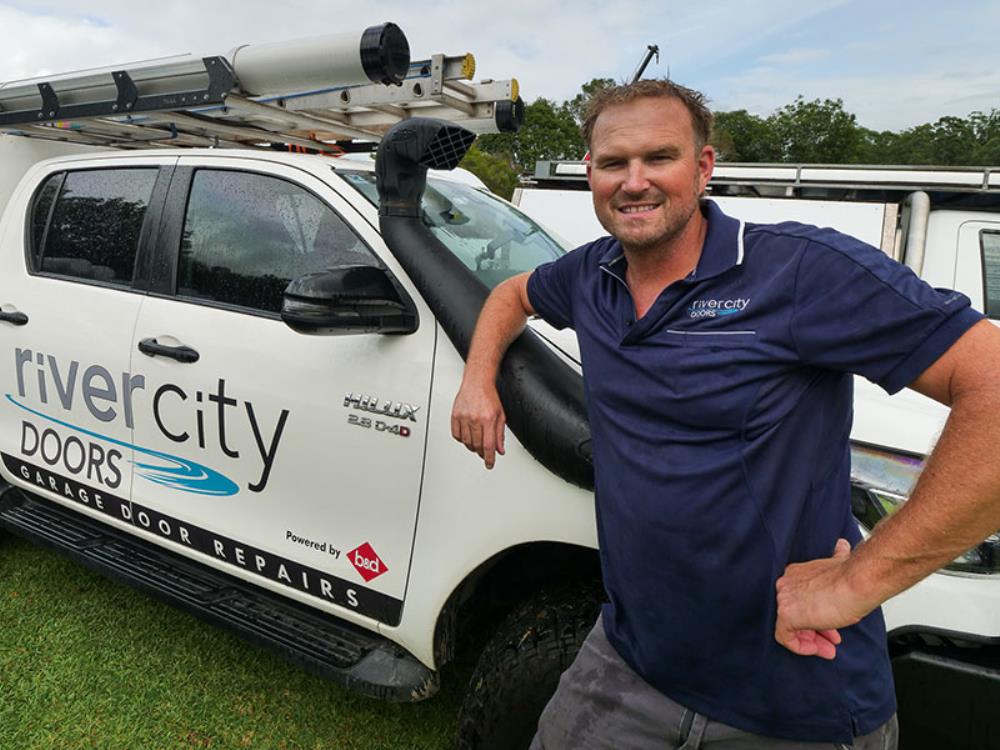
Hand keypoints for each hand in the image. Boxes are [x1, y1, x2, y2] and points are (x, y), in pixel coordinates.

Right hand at [451, 379, 505, 468]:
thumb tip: (500, 450)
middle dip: (481, 453)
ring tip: (476, 445)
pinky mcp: (455, 415)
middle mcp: (475, 419)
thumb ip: (500, 434)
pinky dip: (462, 439)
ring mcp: (464, 417)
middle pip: (476, 445)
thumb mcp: (500, 416)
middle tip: (484, 454)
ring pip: (466, 442)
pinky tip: (467, 437)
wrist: (477, 382)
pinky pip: (456, 435)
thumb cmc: (489, 397)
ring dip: (472, 447)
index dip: (489, 458)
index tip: (490, 464)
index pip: (488, 445)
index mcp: (488, 419)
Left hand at [774, 538, 870, 659]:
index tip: (830, 624)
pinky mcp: (786, 615)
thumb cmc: (853, 577)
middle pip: (796, 614)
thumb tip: (841, 546)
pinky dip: (801, 647)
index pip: (800, 600)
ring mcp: (784, 599)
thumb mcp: (839, 564)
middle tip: (830, 639)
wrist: (858, 581)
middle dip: (816, 630)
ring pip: (790, 627)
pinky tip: (818, 649)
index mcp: (796, 573)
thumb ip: (834, 558)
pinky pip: (785, 638)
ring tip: (828, 648)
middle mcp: (786, 584)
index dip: (817, 615)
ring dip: (812, 640)